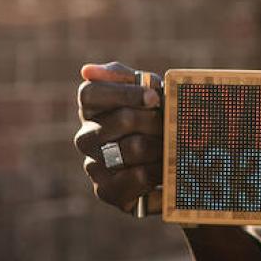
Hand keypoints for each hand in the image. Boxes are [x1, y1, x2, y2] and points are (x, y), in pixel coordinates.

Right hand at [74, 61, 163, 213]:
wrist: (176, 165)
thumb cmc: (159, 121)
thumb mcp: (150, 93)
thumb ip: (126, 78)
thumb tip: (88, 70)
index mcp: (92, 109)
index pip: (89, 93)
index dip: (125, 92)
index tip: (154, 96)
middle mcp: (85, 137)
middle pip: (120, 119)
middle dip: (155, 120)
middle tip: (170, 124)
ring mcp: (93, 165)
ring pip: (134, 148)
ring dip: (162, 145)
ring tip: (173, 146)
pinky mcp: (106, 191)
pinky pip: (136, 177)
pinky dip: (158, 171)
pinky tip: (166, 168)